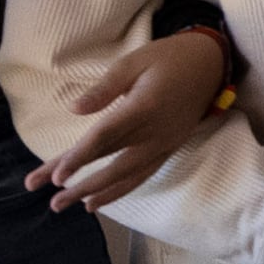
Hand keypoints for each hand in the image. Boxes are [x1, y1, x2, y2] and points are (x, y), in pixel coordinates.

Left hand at [30, 26, 225, 210]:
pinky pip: (141, 176)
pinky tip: (97, 200)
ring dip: (96, 193)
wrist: (210, 65)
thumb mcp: (133, 62)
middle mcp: (155, 133)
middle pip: (111, 164)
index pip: (105, 139)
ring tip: (67, 206)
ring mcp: (164, 145)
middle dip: (80, 185)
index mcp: (144, 108)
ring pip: (126, 177)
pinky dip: (119, 191)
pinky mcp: (168, 150)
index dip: (79, 159)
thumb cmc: (167, 58)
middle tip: (52, 202)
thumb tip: (74, 109)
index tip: (57, 177)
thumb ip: (104, 87)